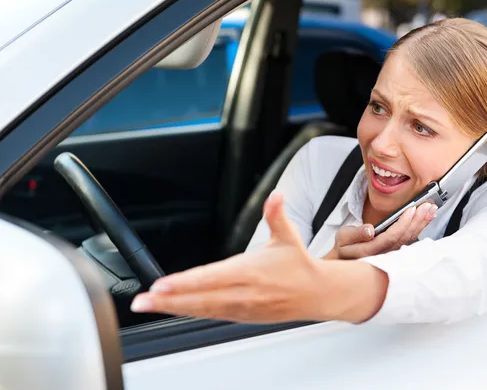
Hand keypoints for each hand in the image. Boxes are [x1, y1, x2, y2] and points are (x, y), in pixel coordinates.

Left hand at [129, 192, 387, 322]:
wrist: (317, 294)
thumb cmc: (299, 265)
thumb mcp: (288, 236)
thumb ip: (276, 214)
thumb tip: (276, 196)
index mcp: (251, 270)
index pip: (211, 277)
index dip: (185, 282)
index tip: (162, 284)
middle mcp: (244, 292)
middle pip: (200, 298)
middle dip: (168, 300)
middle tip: (142, 301)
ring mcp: (242, 307)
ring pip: (202, 310)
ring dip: (174, 307)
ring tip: (151, 305)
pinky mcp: (243, 317)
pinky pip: (212, 316)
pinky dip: (191, 313)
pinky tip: (174, 309)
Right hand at [325, 202, 436, 259]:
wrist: (345, 262)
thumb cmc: (344, 248)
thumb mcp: (343, 238)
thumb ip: (355, 233)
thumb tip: (370, 229)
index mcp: (370, 251)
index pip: (391, 236)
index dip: (403, 223)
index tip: (412, 209)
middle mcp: (384, 255)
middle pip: (405, 238)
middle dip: (417, 220)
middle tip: (428, 206)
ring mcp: (391, 256)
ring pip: (410, 240)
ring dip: (421, 224)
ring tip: (430, 209)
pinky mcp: (396, 254)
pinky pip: (410, 241)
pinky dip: (419, 229)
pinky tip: (426, 219)